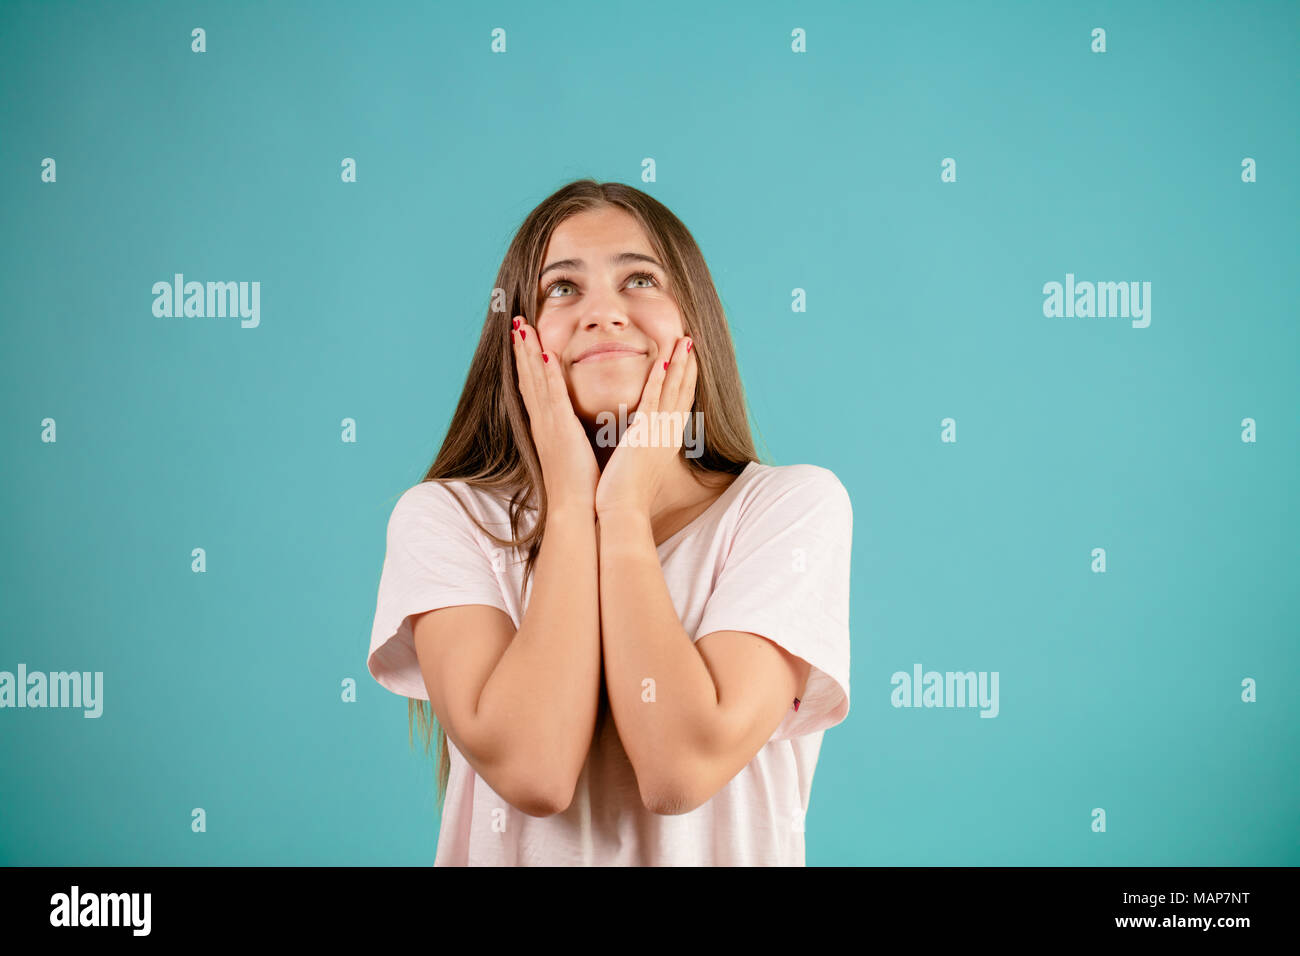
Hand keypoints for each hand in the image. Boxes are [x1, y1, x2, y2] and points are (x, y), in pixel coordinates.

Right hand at [511, 316, 599, 511]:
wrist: (575, 510)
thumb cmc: (580, 487)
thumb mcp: (573, 455)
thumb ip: (572, 437)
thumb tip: (577, 428)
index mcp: (547, 428)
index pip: (534, 388)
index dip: (527, 363)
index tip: (524, 340)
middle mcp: (542, 423)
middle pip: (528, 377)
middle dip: (521, 349)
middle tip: (516, 323)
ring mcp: (548, 425)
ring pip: (535, 380)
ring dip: (528, 352)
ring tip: (522, 326)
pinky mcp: (560, 429)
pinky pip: (552, 395)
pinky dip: (547, 374)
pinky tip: (544, 353)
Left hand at [595, 335, 695, 516]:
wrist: (624, 510)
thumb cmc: (626, 495)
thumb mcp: (638, 465)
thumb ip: (640, 449)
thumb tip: (636, 442)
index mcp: (666, 441)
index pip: (679, 404)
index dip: (685, 381)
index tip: (687, 360)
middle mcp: (668, 434)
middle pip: (683, 392)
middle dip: (688, 366)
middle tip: (691, 341)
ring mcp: (658, 433)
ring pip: (672, 391)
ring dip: (679, 364)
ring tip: (685, 340)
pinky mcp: (645, 433)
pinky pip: (654, 400)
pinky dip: (659, 380)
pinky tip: (663, 361)